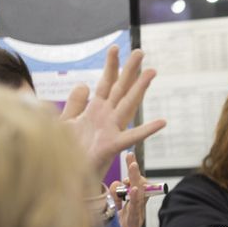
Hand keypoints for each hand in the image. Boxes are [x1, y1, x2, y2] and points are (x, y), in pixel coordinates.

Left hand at [60, 46, 165, 175]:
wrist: (68, 179)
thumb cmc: (68, 153)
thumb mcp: (65, 123)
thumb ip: (74, 103)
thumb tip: (83, 84)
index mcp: (95, 111)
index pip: (105, 83)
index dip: (110, 66)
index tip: (115, 47)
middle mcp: (106, 117)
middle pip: (120, 88)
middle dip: (129, 69)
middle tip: (140, 51)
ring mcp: (111, 130)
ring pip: (128, 105)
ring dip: (140, 88)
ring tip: (152, 72)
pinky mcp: (111, 146)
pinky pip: (132, 136)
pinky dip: (147, 129)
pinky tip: (162, 122)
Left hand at [110, 151, 148, 226]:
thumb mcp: (114, 211)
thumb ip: (115, 197)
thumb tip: (116, 183)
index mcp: (133, 205)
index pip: (135, 183)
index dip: (133, 170)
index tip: (129, 156)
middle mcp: (137, 210)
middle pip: (140, 187)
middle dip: (135, 171)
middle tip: (131, 158)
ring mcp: (137, 218)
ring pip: (140, 196)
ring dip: (136, 180)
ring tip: (132, 167)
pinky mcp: (133, 226)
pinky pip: (136, 211)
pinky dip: (136, 199)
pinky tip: (133, 189)